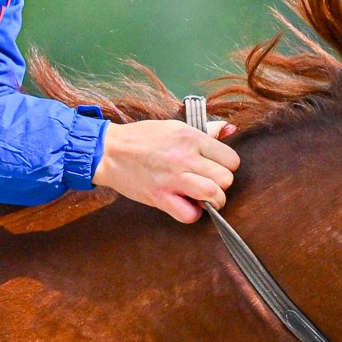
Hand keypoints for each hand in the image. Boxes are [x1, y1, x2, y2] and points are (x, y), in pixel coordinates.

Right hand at [93, 118, 239, 222]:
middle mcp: (185, 158)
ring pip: (213, 195)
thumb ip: (205, 131)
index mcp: (191, 138)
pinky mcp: (159, 197)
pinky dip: (192, 214)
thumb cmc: (143, 138)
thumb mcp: (176, 126)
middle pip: (226, 179)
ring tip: (203, 199)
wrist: (110, 151)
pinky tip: (186, 206)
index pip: (231, 159)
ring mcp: (172, 179)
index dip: (227, 167)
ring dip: (213, 201)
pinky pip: (189, 214)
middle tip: (210, 184)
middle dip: (222, 185)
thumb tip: (228, 129)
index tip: (216, 168)